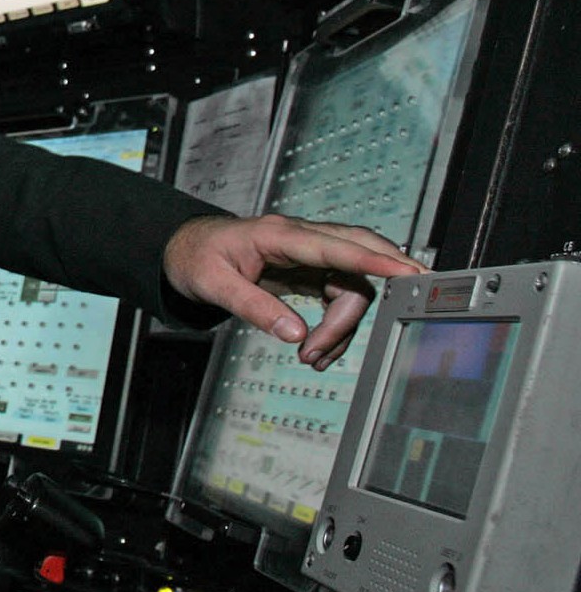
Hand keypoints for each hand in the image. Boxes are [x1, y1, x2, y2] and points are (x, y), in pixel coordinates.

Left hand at [163, 213, 426, 368]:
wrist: (184, 248)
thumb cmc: (196, 258)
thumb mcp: (214, 285)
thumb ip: (254, 308)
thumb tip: (295, 334)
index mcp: (279, 235)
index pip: (336, 246)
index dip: (373, 260)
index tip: (407, 273)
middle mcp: (300, 239)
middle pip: (359, 255)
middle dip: (378, 289)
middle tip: (380, 326)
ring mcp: (307, 253)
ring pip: (351, 282)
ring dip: (343, 323)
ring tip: (313, 357)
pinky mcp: (308, 268)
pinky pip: (338, 293)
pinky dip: (335, 324)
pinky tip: (316, 349)